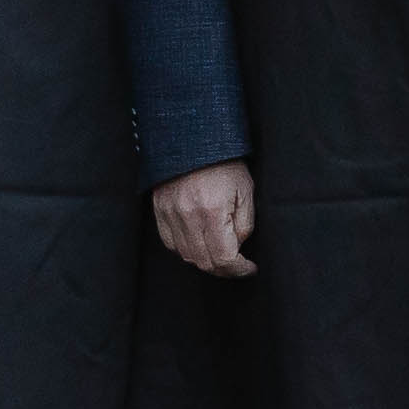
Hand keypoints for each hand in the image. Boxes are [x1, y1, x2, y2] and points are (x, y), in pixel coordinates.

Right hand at [153, 158, 256, 278]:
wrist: (194, 139)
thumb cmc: (224, 163)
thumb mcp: (246, 191)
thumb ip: (244, 225)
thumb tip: (237, 248)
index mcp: (212, 211)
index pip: (224, 258)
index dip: (239, 269)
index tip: (249, 268)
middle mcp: (187, 216)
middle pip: (204, 262)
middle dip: (225, 270)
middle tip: (237, 265)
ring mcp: (170, 214)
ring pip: (186, 256)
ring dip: (205, 261)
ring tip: (220, 254)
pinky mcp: (159, 210)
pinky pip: (170, 243)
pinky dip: (186, 250)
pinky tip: (199, 243)